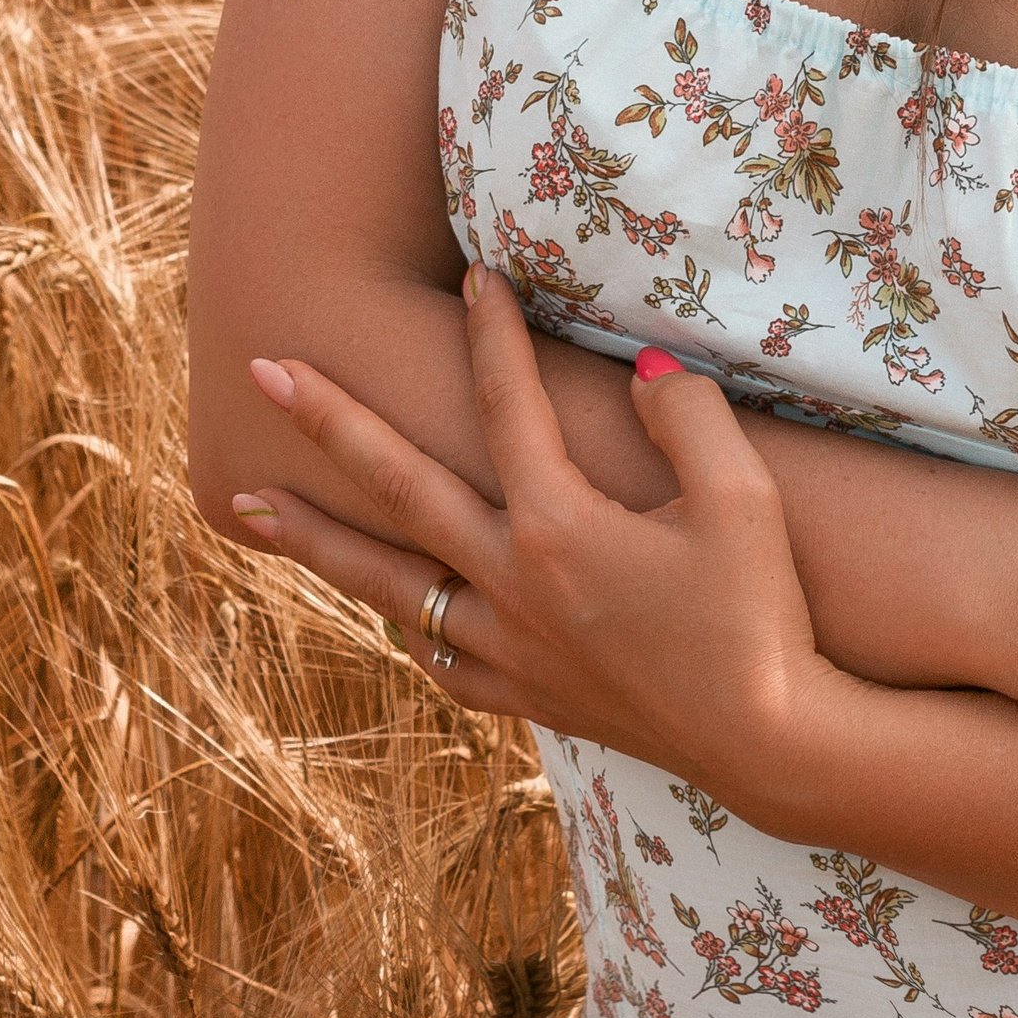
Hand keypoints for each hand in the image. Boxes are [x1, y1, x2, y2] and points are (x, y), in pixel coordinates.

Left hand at [229, 266, 845, 806]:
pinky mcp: (526, 695)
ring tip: (250, 505)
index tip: (477, 275)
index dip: (492, 332)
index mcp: (558, 527)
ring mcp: (507, 648)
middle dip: (329, 420)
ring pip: (388, 580)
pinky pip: (438, 655)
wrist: (767, 743)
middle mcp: (511, 584)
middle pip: (399, 486)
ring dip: (316, 536)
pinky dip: (404, 622)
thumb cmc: (760, 614)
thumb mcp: (744, 498)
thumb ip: (687, 415)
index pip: (507, 404)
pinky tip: (389, 611)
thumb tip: (642, 372)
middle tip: (263, 368)